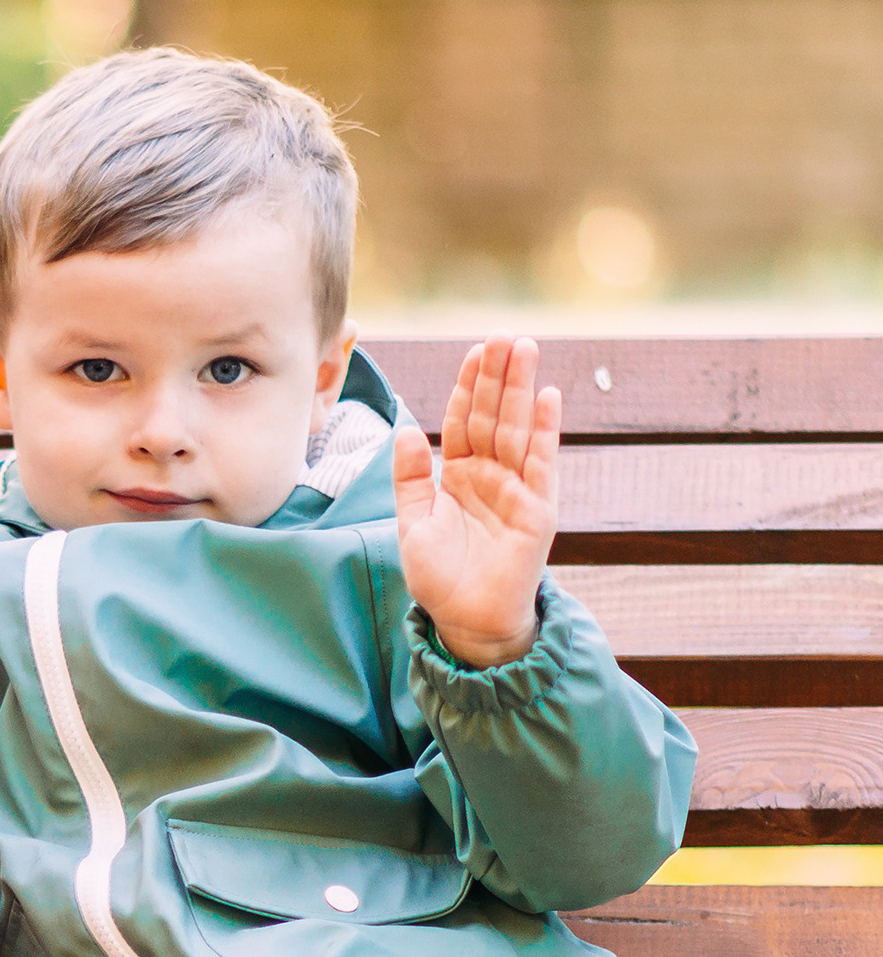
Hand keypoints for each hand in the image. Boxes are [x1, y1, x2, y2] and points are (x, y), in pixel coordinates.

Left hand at [394, 336, 559, 669]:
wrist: (466, 622)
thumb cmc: (441, 578)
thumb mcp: (412, 525)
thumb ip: (410, 479)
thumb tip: (407, 429)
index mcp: (458, 476)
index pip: (464, 422)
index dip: (469, 387)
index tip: (473, 351)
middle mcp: (490, 476)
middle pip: (495, 416)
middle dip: (498, 376)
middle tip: (504, 334)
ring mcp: (517, 490)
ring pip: (518, 429)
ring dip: (522, 389)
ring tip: (525, 348)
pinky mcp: (538, 509)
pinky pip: (542, 463)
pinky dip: (546, 430)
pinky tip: (548, 396)